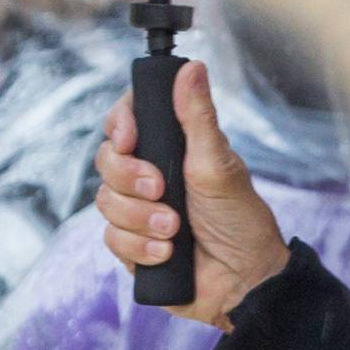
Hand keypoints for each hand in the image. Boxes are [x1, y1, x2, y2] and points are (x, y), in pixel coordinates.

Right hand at [95, 62, 290, 329]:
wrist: (243, 281)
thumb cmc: (240, 220)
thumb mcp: (219, 164)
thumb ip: (198, 118)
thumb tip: (192, 67)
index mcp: (171, 148)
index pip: (127, 121)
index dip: (120, 125)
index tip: (128, 138)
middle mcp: (150, 175)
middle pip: (106, 159)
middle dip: (130, 177)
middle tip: (162, 189)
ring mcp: (138, 211)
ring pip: (105, 201)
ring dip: (140, 217)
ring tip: (175, 229)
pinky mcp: (132, 244)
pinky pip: (111, 238)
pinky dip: (139, 246)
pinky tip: (167, 252)